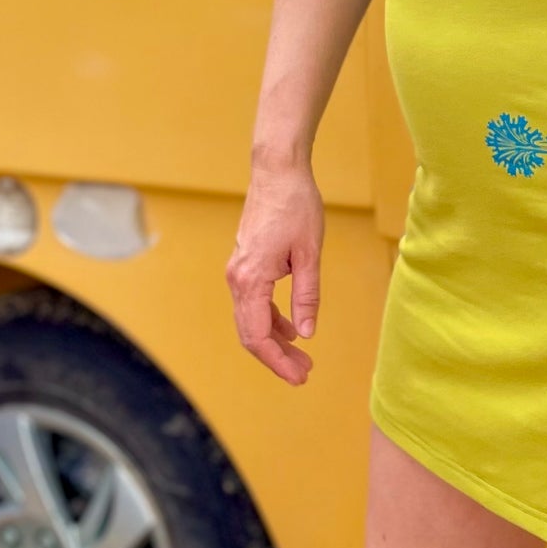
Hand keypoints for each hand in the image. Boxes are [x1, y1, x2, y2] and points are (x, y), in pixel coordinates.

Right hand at [226, 157, 324, 384]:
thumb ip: (307, 296)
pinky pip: (254, 302)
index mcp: (250, 280)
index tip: (299, 376)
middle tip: (304, 373)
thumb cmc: (296, 207)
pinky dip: (271, 319)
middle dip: (276, 357)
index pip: (258, 335)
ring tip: (302, 357)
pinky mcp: (245, 264)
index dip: (278, 361)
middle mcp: (237, 279)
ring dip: (275, 340)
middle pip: (250, 333)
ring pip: (251, 319)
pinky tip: (292, 327)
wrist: (277, 171)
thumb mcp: (309, 255)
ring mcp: (238, 271)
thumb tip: (306, 334)